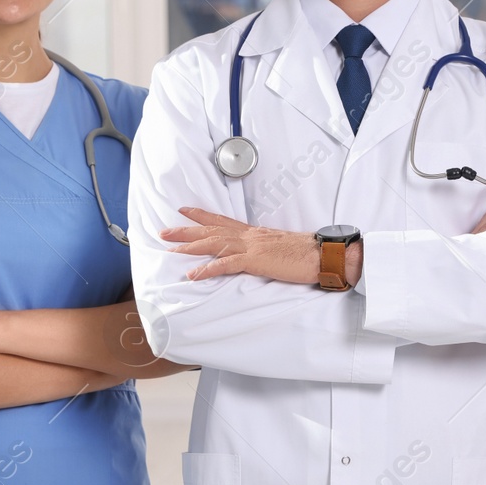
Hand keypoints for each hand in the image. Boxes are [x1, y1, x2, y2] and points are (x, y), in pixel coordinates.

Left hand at [161, 208, 329, 283]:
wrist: (322, 254)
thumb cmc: (306, 254)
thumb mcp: (280, 248)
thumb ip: (264, 250)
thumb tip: (256, 255)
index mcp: (255, 233)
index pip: (223, 221)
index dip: (202, 215)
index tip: (184, 210)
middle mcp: (250, 236)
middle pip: (212, 230)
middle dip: (186, 230)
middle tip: (164, 231)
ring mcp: (252, 247)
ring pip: (214, 243)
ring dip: (190, 246)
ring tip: (170, 249)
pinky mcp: (256, 261)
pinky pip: (226, 264)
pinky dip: (207, 268)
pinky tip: (192, 274)